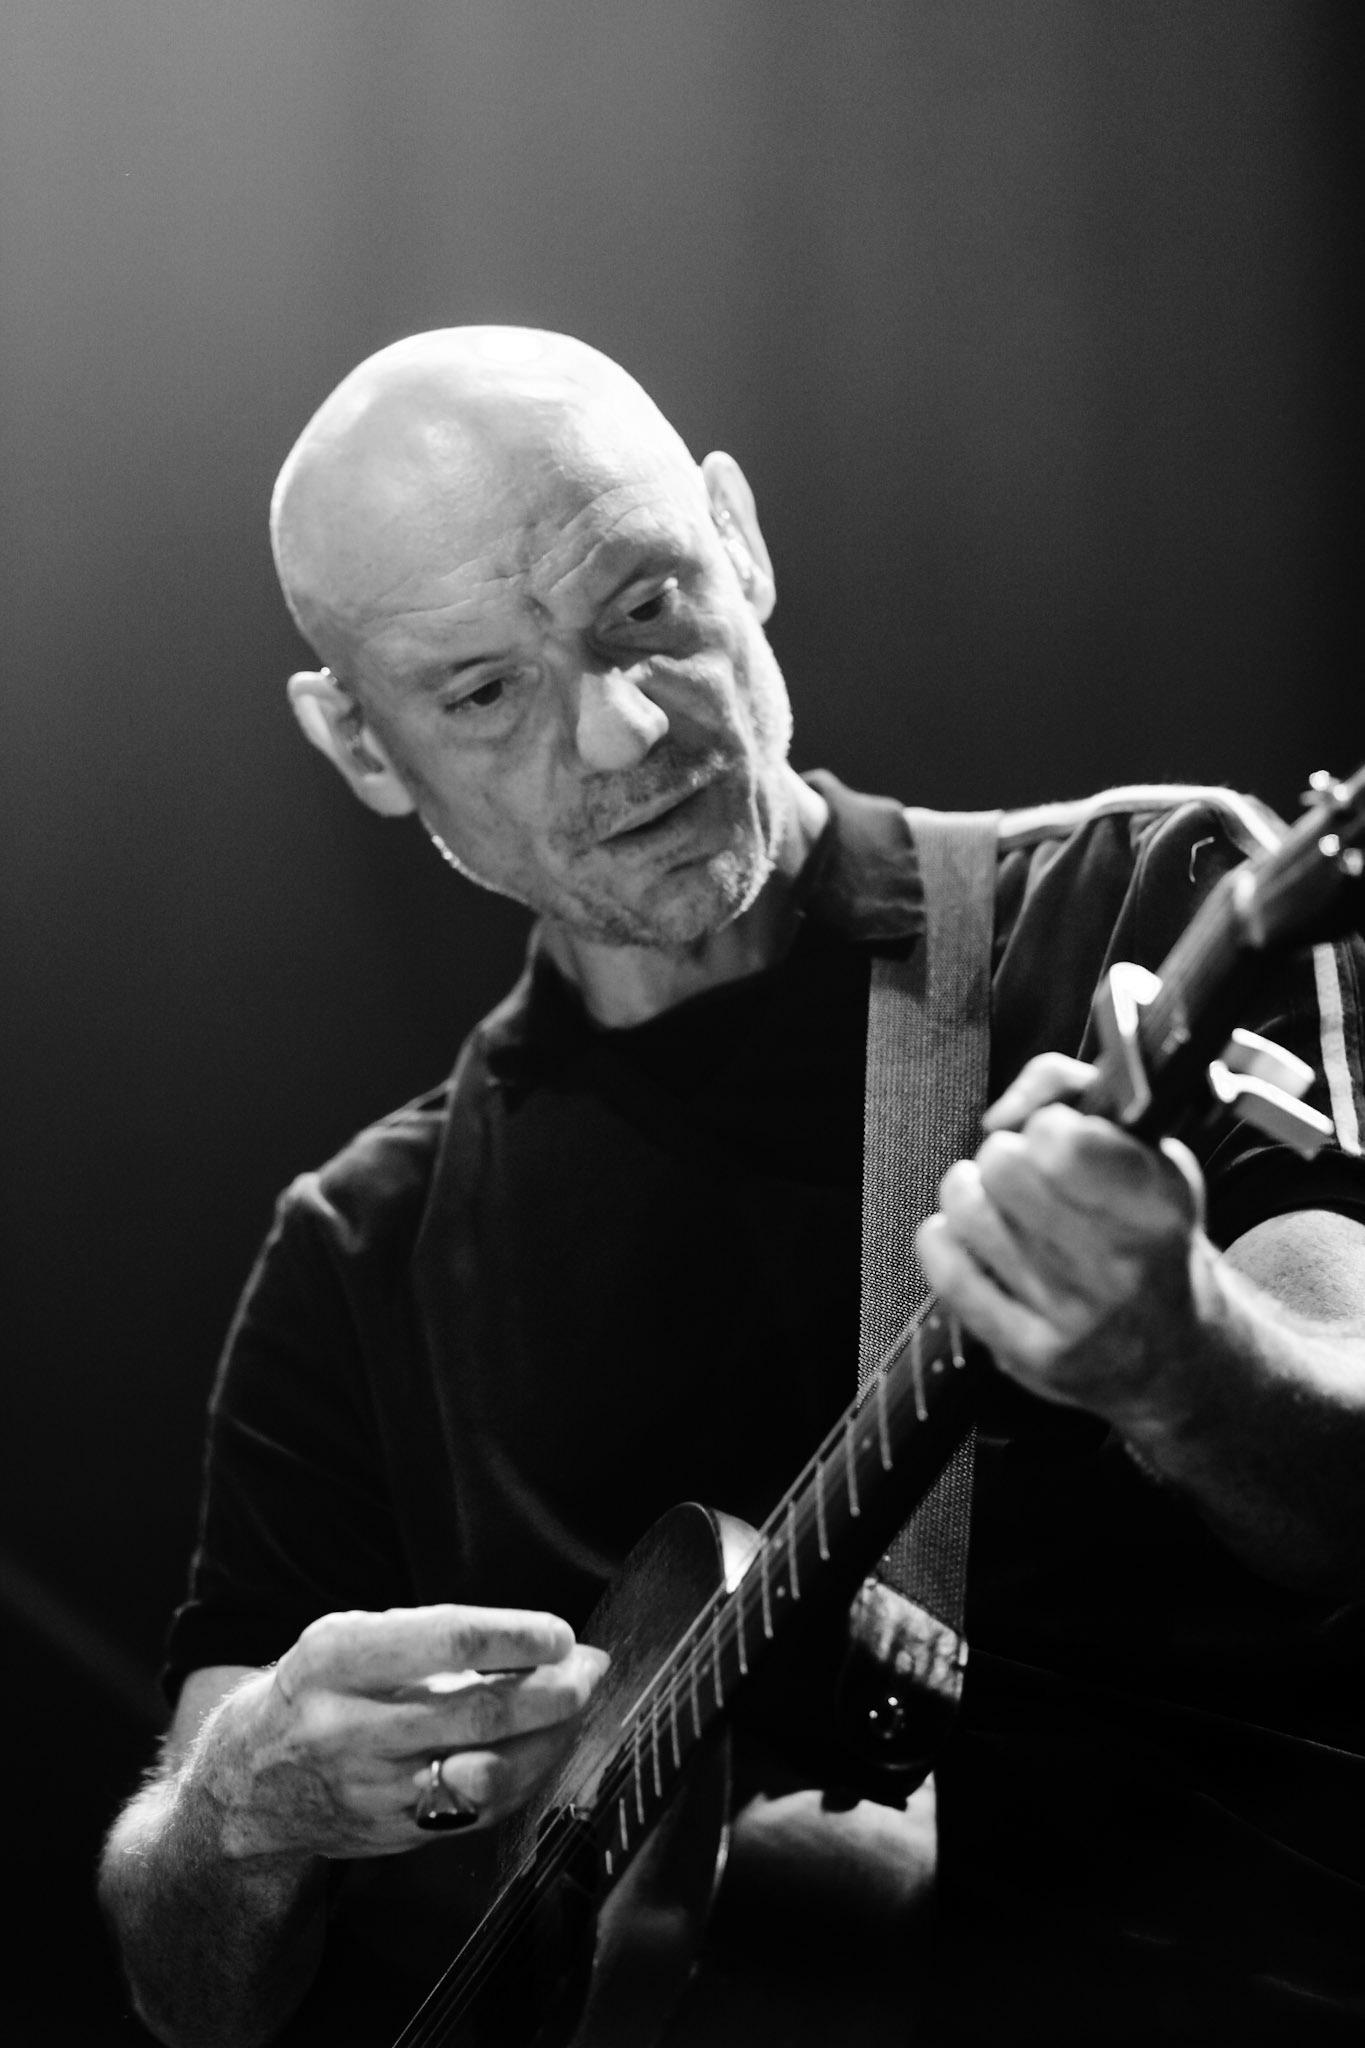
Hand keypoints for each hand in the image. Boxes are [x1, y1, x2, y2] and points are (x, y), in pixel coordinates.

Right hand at [194, 1605, 608, 1862]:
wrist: (244, 1788)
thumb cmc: (314, 1692)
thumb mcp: (346, 1641)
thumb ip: (427, 1640)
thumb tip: (537, 1644)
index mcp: (335, 1659)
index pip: (446, 1640)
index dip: (515, 1636)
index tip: (559, 1633)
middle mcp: (348, 1727)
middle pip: (477, 1712)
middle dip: (552, 1691)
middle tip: (590, 1669)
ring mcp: (370, 1791)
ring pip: (487, 1772)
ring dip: (550, 1739)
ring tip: (578, 1706)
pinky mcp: (392, 1835)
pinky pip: (478, 1810)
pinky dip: (524, 1777)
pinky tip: (545, 1748)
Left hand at [915, 1052, 1210, 1429]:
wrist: (1174, 1351)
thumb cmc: (1150, 1236)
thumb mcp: (1149, 1151)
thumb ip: (1076, 1092)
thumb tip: (1003, 1114)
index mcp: (1159, 1206)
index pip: (1065, 1139)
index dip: (1047, 1123)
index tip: (1055, 1134)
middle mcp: (1124, 1265)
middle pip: (1005, 1168)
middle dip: (1005, 1155)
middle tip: (1021, 1170)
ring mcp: (1076, 1316)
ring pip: (971, 1215)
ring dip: (970, 1194)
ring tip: (993, 1201)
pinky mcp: (1032, 1355)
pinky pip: (950, 1274)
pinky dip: (943, 1240)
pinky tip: (964, 1236)